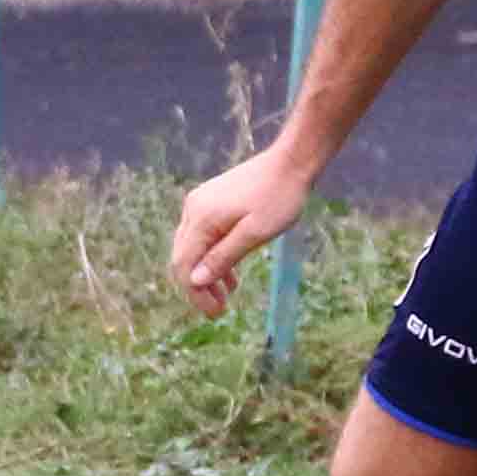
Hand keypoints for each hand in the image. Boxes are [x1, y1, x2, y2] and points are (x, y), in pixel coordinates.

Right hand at [169, 144, 317, 314]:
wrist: (292, 162)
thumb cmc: (279, 198)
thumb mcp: (255, 234)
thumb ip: (223, 257)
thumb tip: (195, 280)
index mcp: (202, 218)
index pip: (185, 265)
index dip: (196, 293)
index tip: (215, 313)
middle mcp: (194, 210)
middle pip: (184, 257)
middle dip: (198, 287)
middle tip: (219, 310)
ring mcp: (201, 204)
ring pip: (194, 248)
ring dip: (207, 273)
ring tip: (227, 296)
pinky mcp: (212, 202)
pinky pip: (205, 236)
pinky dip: (214, 257)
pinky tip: (231, 276)